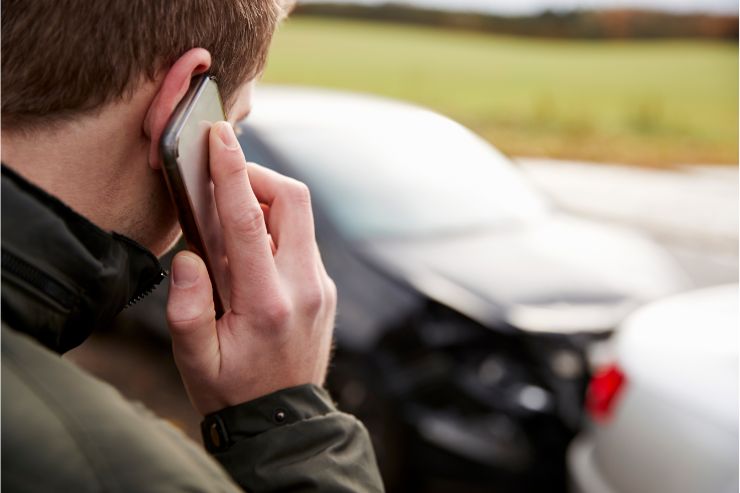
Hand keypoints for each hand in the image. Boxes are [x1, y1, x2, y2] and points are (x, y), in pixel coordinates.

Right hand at [166, 121, 336, 415]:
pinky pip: (301, 240)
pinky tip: (250, 252)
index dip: (232, 171)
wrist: (283, 421)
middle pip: (292, 200)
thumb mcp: (195, 359)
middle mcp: (303, 287)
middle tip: (223, 184)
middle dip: (257, 177)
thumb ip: (186, 306)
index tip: (219, 136)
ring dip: (265, 204)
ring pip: (300, 217)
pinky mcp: (324, 288)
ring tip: (229, 225)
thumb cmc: (232, 390)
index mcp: (267, 302)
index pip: (248, 220)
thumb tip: (189, 255)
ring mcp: (320, 286)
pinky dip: (275, 229)